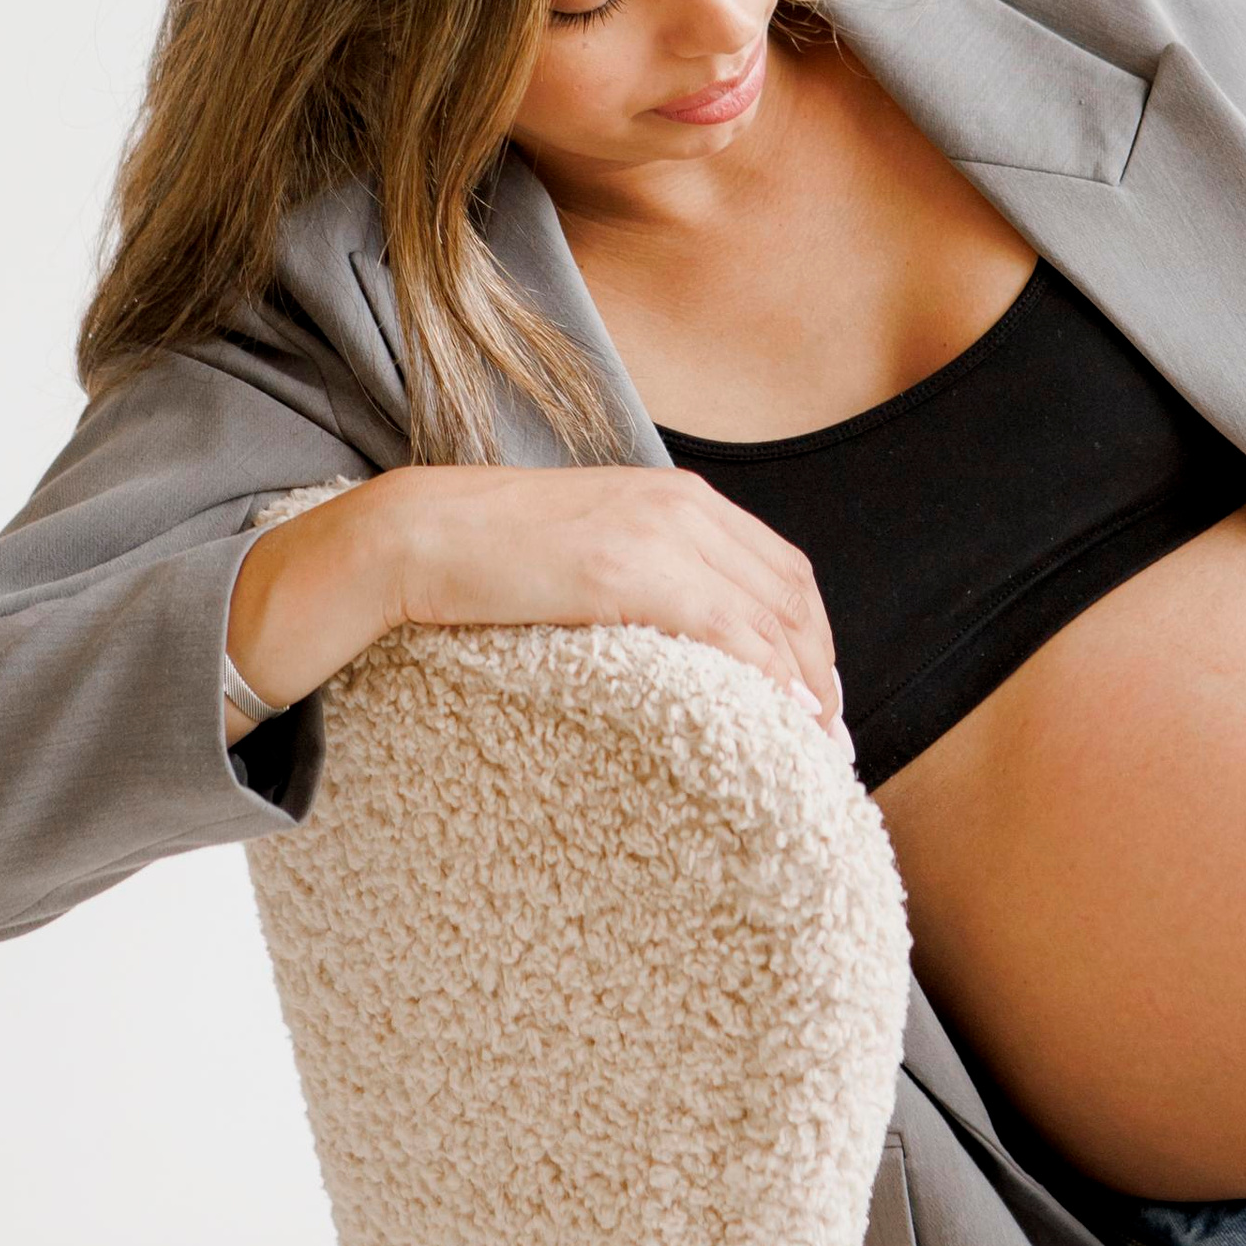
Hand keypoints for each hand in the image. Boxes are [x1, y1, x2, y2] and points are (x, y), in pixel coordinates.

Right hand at [226, 463, 845, 744]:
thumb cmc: (495, 556)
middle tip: (828, 741)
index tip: (819, 701)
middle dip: (821, 669)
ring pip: (770, 614)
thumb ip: (646, 574)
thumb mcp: (592, 548)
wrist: (416, 533)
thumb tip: (685, 639)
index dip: (814, 639)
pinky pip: (726, 626)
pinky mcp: (625, 570)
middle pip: (790, 594)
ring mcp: (656, 534)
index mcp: (680, 496)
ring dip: (804, 684)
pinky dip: (767, 673)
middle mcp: (682, 505)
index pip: (782, 568)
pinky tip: (780, 717)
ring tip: (812, 749)